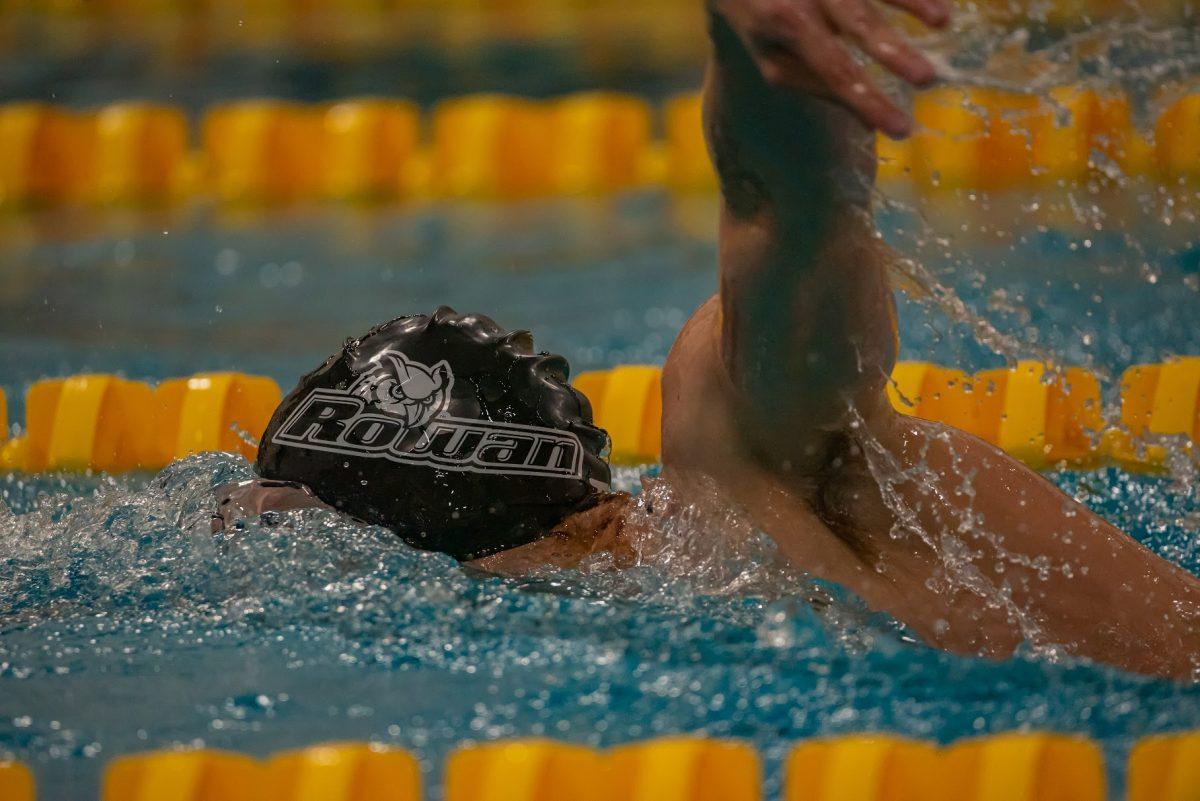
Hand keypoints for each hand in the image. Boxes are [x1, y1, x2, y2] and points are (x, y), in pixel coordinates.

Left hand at [712, 0, 949, 137]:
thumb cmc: (759, 12)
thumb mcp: (767, 53)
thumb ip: (809, 80)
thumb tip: (863, 118)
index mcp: (786, 29)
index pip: (834, 71)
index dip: (867, 101)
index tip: (901, 128)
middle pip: (856, 24)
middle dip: (892, 52)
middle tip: (927, 78)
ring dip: (911, 3)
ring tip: (943, 22)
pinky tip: (938, 8)